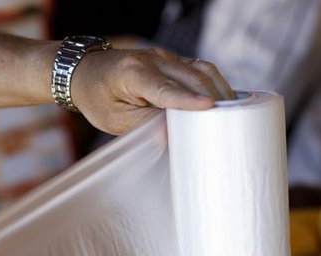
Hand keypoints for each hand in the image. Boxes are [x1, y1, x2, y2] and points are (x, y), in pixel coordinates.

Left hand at [70, 47, 235, 134]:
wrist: (85, 72)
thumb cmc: (97, 98)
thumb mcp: (116, 120)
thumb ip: (145, 124)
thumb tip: (172, 134)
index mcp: (133, 73)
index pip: (166, 88)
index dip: (188, 100)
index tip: (210, 108)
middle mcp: (152, 59)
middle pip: (191, 75)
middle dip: (214, 97)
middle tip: (232, 122)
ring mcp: (163, 56)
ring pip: (200, 68)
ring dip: (219, 88)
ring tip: (235, 111)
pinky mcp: (171, 60)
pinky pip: (197, 68)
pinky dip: (213, 83)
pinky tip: (225, 99)